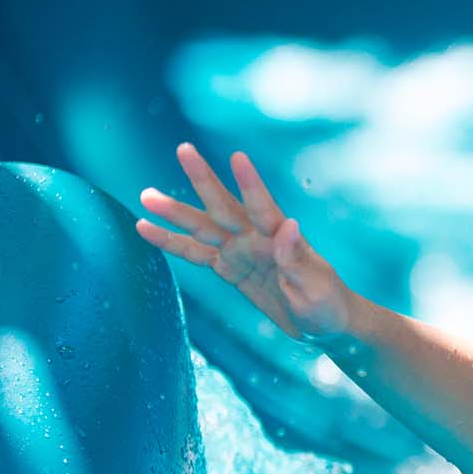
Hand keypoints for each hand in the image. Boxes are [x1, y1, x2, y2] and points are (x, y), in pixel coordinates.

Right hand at [135, 142, 354, 342]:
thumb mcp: (316, 285)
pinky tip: (145, 228)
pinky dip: (171, 242)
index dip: (251, 184)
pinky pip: (195, 253)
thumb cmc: (327, 304)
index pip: (264, 207)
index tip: (238, 157)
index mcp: (281, 237)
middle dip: (204, 180)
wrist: (323, 323)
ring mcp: (240, 250)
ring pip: (203, 227)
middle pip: (225, 207)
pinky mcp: (228, 267)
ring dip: (176, 212)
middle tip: (184, 150)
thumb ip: (297, 258)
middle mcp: (257, 237)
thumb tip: (290, 225)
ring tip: (146, 195)